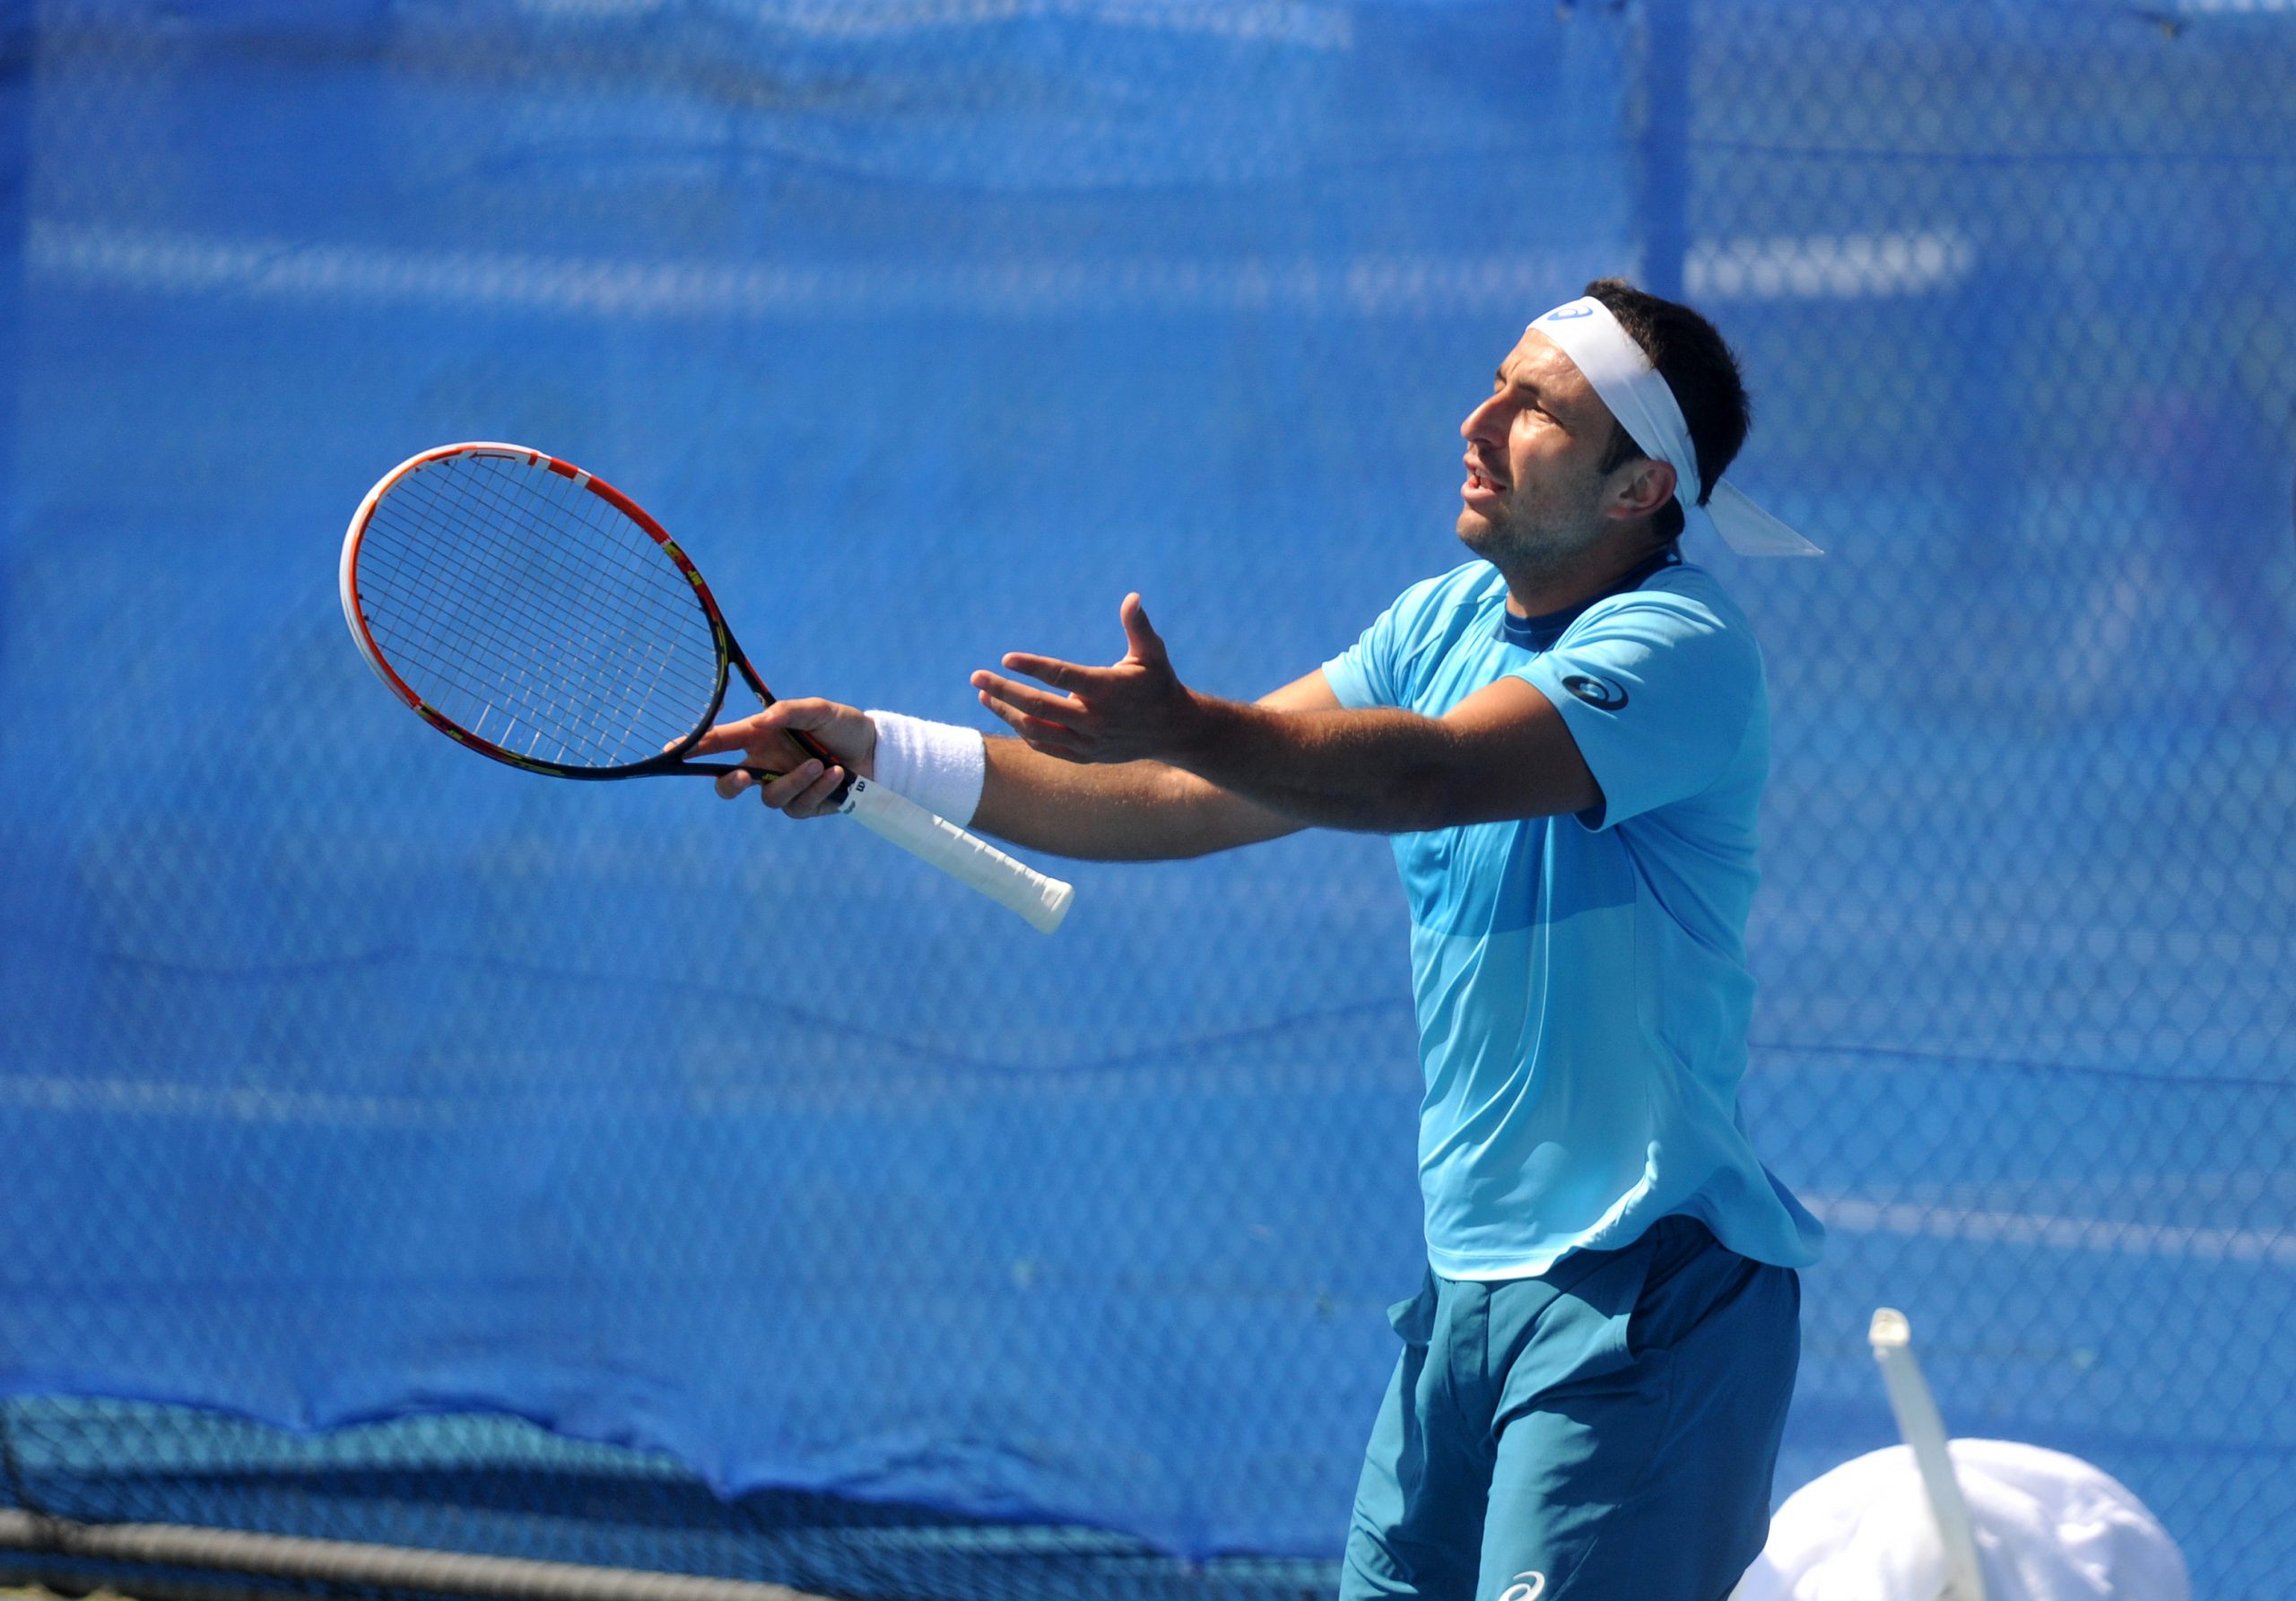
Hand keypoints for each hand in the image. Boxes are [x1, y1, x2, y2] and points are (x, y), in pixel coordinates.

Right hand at [685, 697, 875, 816]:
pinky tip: (837, 774)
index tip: (674, 751)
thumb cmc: (843, 726)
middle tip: (744, 777)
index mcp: (760, 738)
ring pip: (768, 797)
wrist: (876, 751)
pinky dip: (817, 789)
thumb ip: (788, 712)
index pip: (720, 743)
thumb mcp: (818, 710)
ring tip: (822, 763)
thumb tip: (759, 723)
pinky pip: (798, 806)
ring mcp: (783, 786)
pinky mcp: (804, 805)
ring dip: (795, 781)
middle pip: (729, 784)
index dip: (694, 747)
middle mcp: (766, 764)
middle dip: (729, 785)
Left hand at [971, 593, 1201, 763]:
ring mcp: (1087, 742)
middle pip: (1038, 707)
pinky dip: (1023, 732)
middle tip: (976, 677)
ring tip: (984, 695)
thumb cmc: (1159, 684)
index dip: (1033, 667)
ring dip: (1006, 713)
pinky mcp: (1084, 756)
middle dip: (1003, 691)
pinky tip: (1007, 714)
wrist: (1174, 732)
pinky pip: (1045, 747)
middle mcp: (1094, 719)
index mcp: (1107, 689)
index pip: (1062, 677)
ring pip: (1036, 731)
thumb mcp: (1153, 653)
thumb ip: (1138, 626)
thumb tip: (1132, 597)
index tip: (1006, 658)